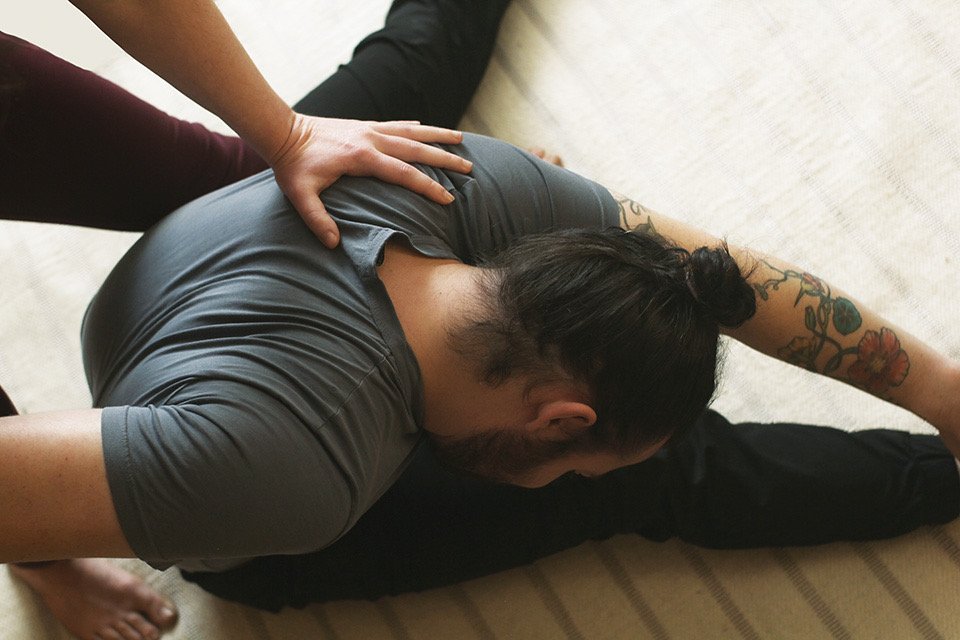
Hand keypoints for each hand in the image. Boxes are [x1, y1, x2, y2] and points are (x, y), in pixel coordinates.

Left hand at [269, 114, 472, 247]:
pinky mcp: (363, 125)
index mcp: (362, 158)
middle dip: (445, 158)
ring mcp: (369, 129)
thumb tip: (333, 244)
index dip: (428, 187)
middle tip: (469, 167)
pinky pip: (395, 124)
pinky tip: (425, 128)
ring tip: (460, 139)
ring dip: (437, 135)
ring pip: (411, 131)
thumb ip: (317, 220)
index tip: (448, 199)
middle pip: (417, 149)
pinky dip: (413, 126)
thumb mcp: (300, 195)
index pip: (404, 174)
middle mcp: (371, 139)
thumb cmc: (292, 165)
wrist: (282, 131)